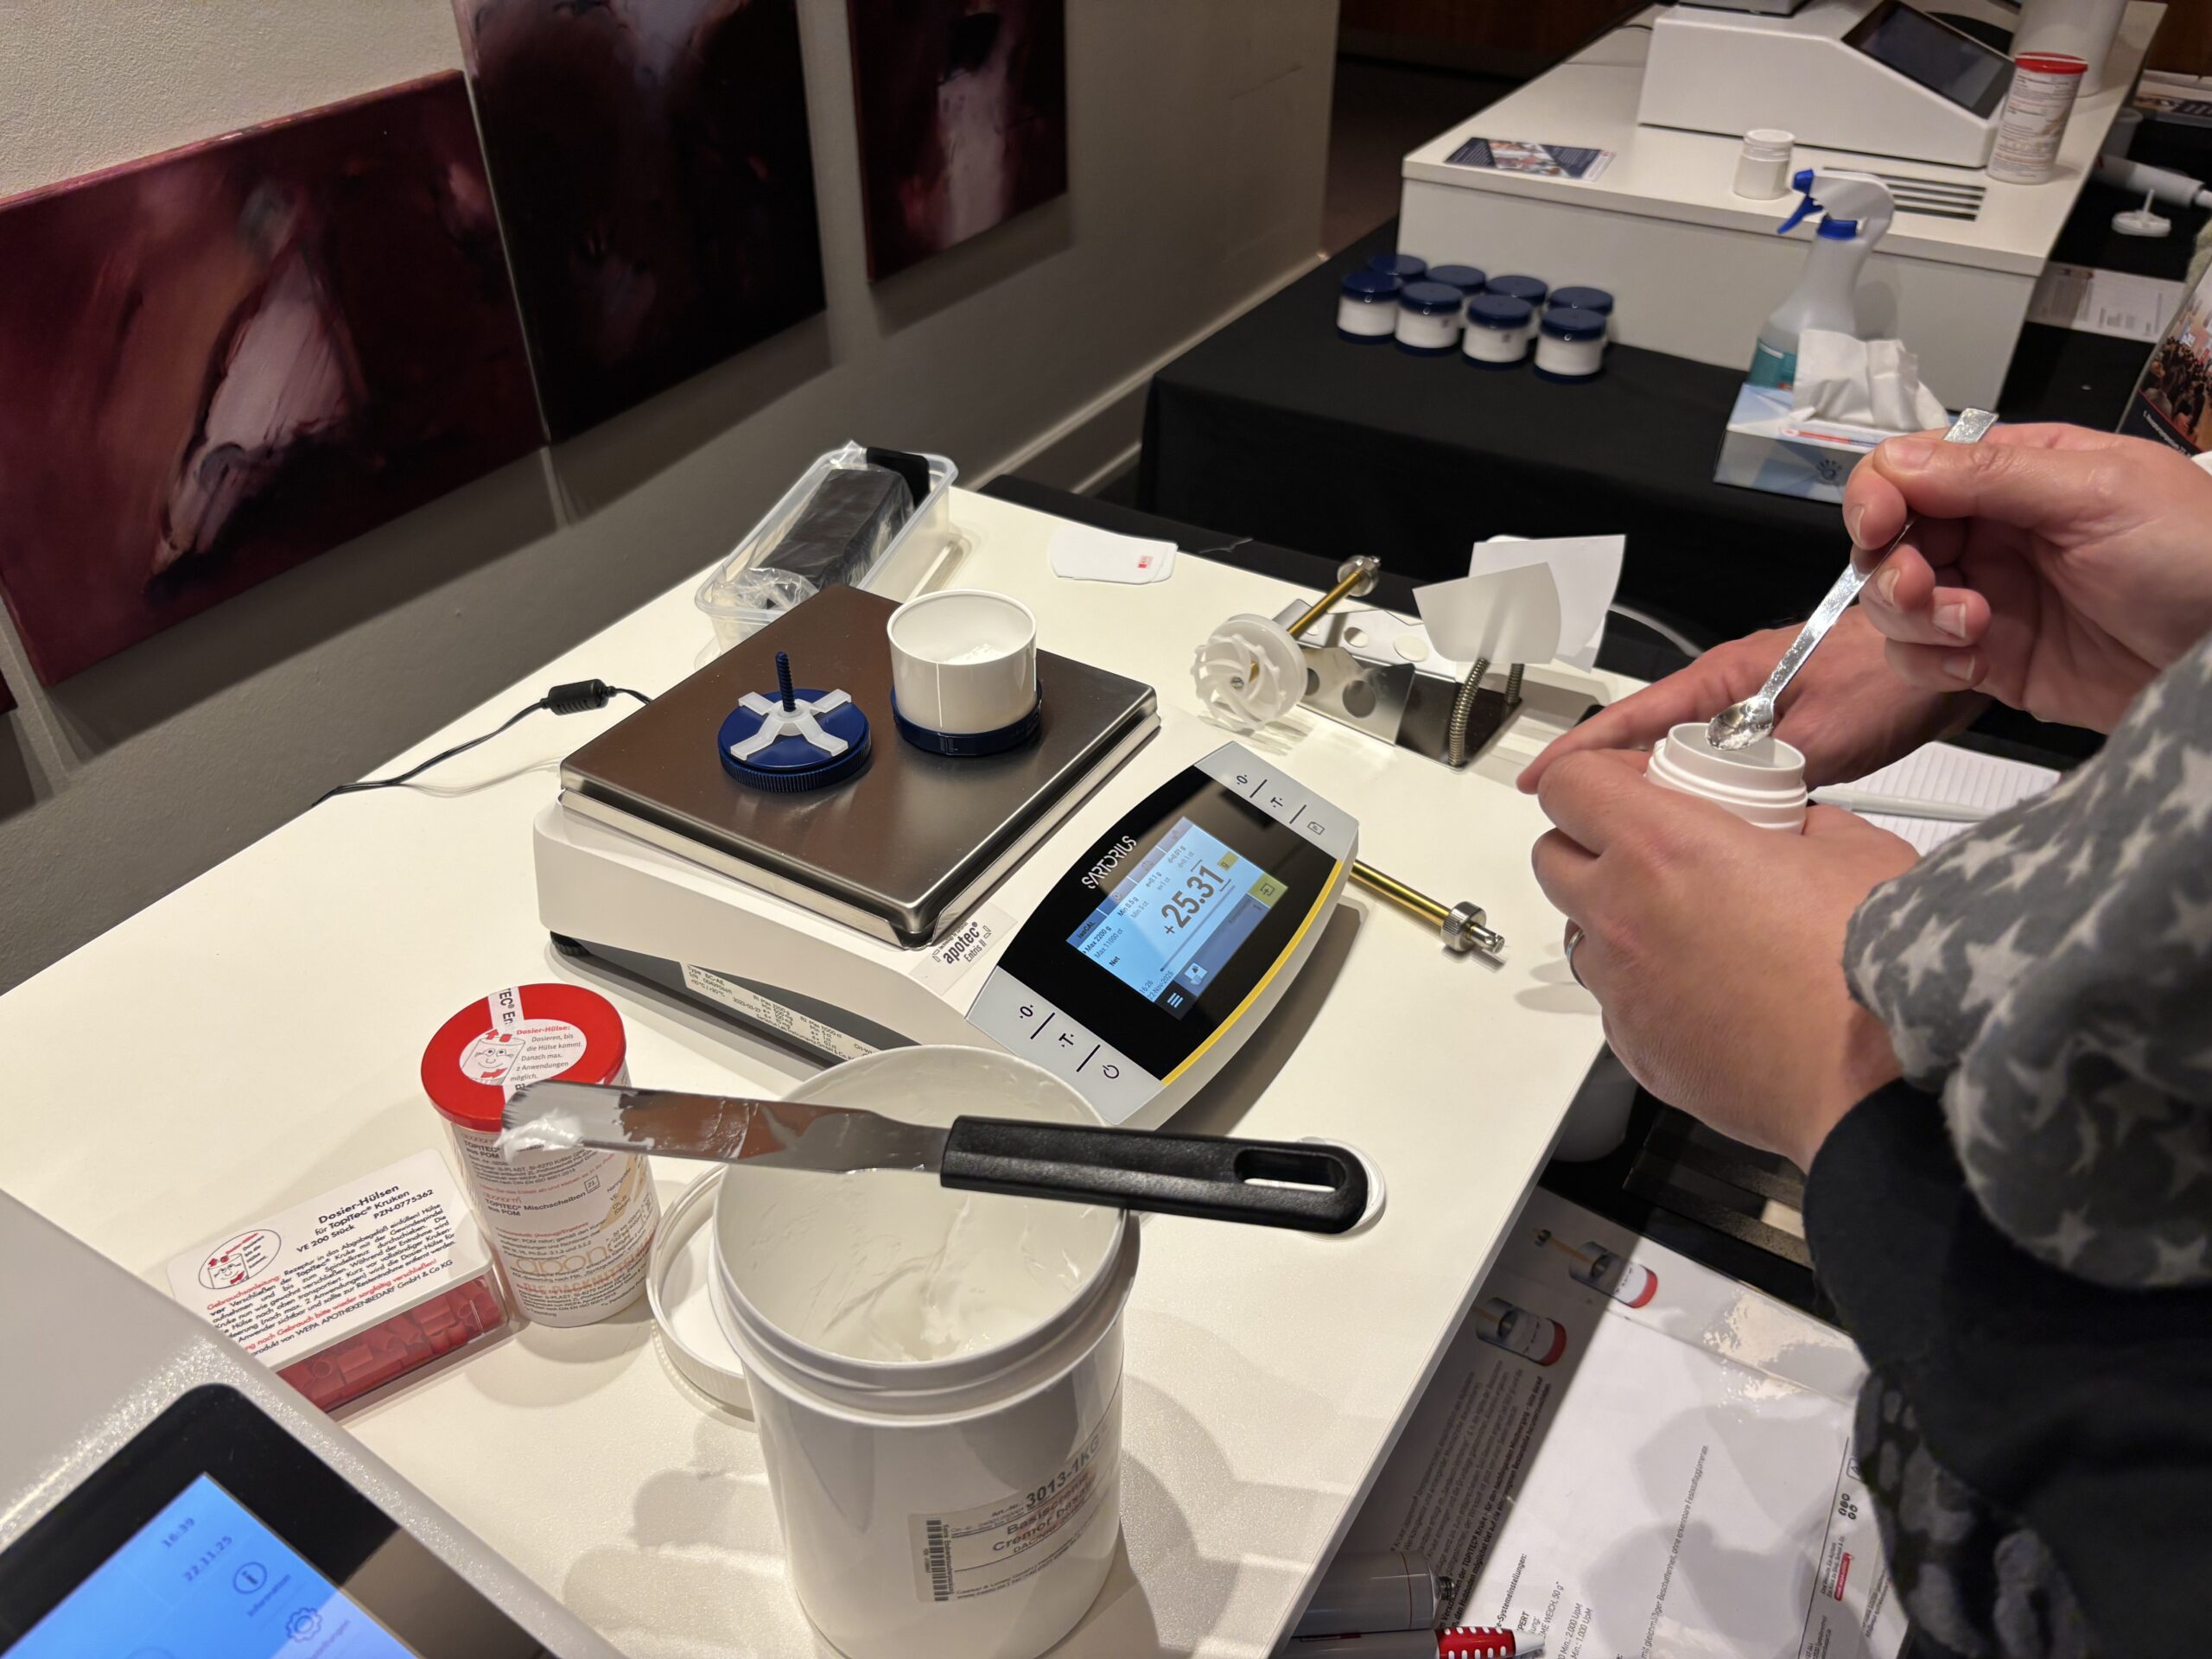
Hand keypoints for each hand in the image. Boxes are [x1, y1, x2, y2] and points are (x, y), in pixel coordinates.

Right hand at [1518, 609, 1981, 793]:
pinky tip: (1724, 830)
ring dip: (1678, 795)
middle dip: (1620, 783)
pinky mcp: (1791, 731)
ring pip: (1697, 761)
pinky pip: (1736, 773)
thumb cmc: (1906, 662)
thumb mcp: (1828, 724)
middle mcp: (1738, 692)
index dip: (1580, 750)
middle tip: (1589, 826)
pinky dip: (1722, 800)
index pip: (1633, 718)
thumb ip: (1768, 766)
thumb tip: (1723, 806)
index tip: (1539, 778)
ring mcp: (1761, 710)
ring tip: (1649, 836)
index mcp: (1729, 678)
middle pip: (1654, 745)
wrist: (1970, 642)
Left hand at [1532, 751, 1917, 1167]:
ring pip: (1581, 933)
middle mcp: (1620, 913)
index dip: (1594, 778)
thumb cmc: (1864, 968)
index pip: (1569, 784)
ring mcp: (1620, 985)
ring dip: (1615, 919)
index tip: (1628, 786)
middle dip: (1589, 844)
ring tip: (1688, 926)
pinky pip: (1616, 1000)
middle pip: (1552, 856)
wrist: (1870, 1079)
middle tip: (1651, 850)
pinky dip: (1645, 987)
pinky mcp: (1633, 1046)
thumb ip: (1804, 823)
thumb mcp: (1853, 851)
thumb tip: (1799, 826)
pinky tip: (1707, 991)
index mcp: (1661, 847)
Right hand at [1847, 423, 2211, 731]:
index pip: (1914, 470)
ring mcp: (1991, 598)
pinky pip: (1920, 660)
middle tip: (1923, 586)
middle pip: (1890, 540)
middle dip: (1892, 566)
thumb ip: (1992, 475)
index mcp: (2020, 475)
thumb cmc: (2202, 559)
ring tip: (1969, 628)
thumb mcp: (2100, 494)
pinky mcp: (1993, 661)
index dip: (1882, 494)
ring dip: (1911, 617)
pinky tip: (1975, 663)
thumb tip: (1898, 460)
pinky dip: (1929, 664)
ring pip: (1892, 603)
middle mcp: (1996, 533)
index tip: (1881, 525)